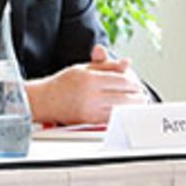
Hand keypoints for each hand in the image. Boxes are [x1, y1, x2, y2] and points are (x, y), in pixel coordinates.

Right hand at [27, 45, 149, 124]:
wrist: (45, 100)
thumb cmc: (64, 83)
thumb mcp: (84, 68)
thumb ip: (107, 65)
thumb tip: (127, 62)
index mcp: (90, 80)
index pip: (123, 81)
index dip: (134, 82)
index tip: (136, 83)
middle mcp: (91, 96)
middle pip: (127, 98)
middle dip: (138, 96)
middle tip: (140, 94)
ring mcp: (91, 111)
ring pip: (123, 111)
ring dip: (133, 107)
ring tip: (135, 101)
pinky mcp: (91, 122)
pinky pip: (115, 119)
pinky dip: (122, 114)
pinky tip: (123, 109)